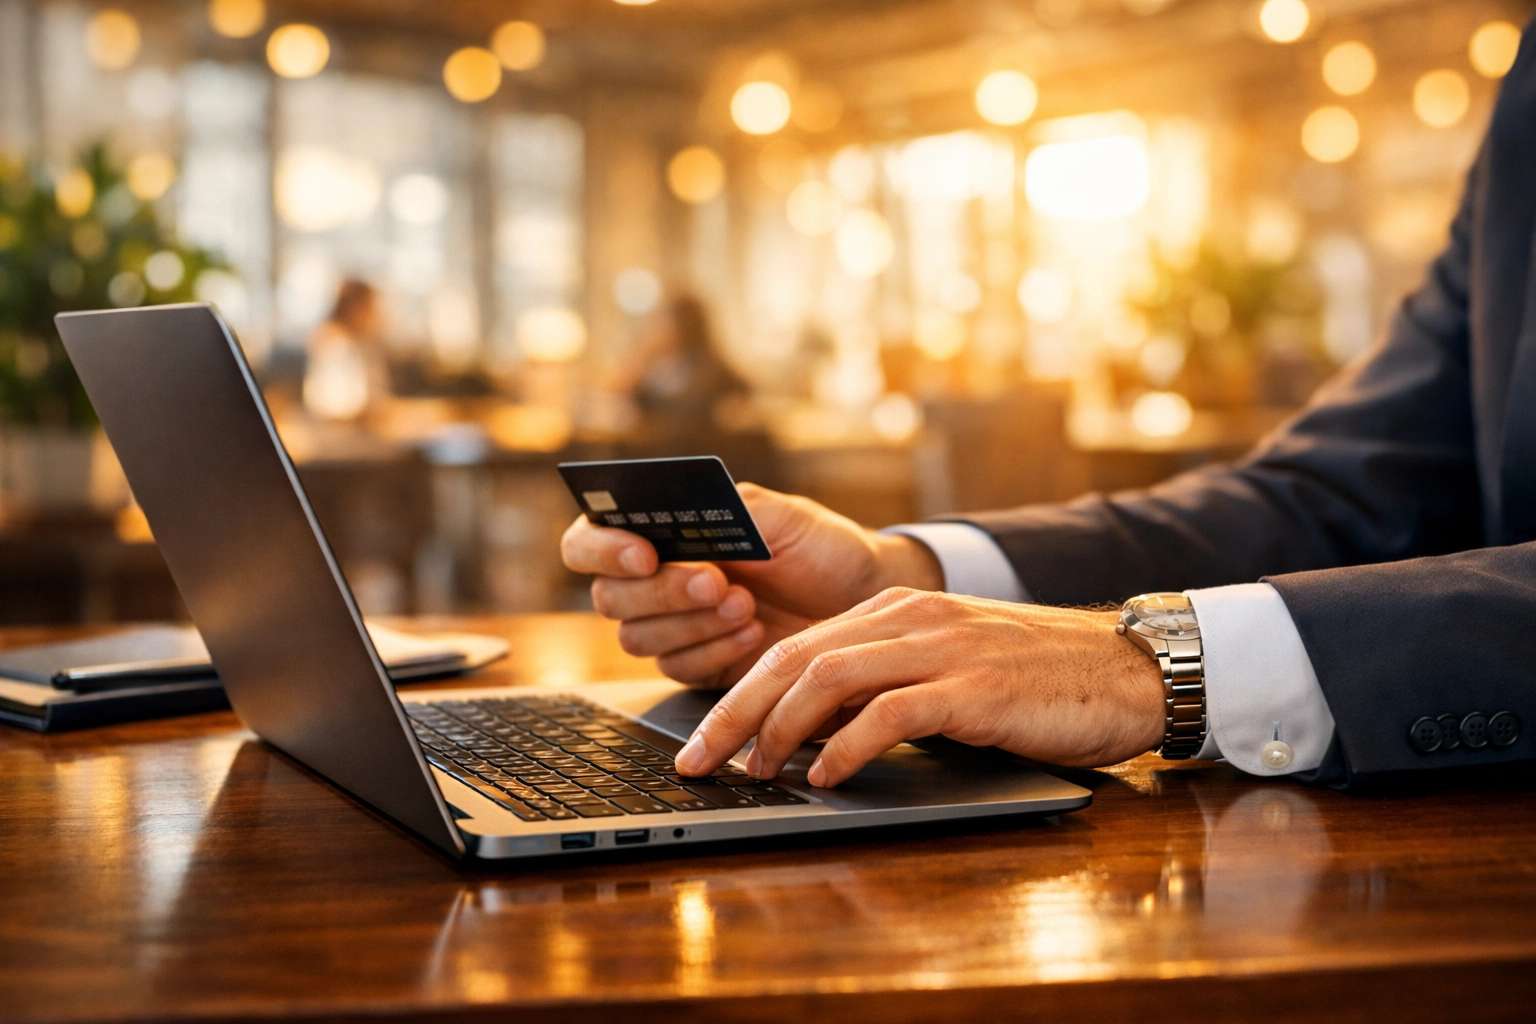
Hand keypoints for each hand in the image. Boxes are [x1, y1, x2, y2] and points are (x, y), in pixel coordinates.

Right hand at [560, 484, 941, 686]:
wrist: (863, 601)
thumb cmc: (821, 548)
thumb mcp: (783, 515)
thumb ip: (729, 508)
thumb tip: (680, 505)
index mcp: (662, 531)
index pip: (589, 540)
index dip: (601, 549)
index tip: (644, 553)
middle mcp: (656, 579)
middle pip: (609, 597)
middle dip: (663, 592)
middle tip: (718, 583)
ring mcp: (674, 626)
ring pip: (637, 638)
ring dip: (689, 625)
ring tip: (746, 607)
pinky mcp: (699, 666)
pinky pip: (677, 670)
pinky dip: (712, 653)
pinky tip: (752, 636)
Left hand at [672, 587, 1165, 784]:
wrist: (1125, 670)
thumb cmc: (1035, 679)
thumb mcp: (946, 667)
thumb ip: (884, 684)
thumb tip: (812, 734)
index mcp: (895, 610)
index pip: (793, 647)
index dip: (737, 695)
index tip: (703, 740)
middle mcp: (909, 618)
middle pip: (793, 659)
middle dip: (734, 713)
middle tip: (699, 762)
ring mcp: (941, 648)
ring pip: (828, 679)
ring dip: (780, 730)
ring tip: (758, 773)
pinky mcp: (973, 687)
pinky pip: (890, 713)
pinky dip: (848, 747)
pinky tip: (828, 776)